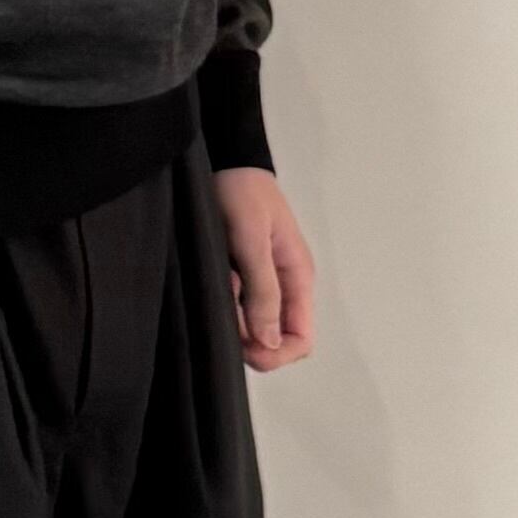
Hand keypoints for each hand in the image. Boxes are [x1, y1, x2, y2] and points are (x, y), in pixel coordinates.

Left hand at [214, 167, 315, 369]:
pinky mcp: (246, 279)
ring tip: (221, 285)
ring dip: (235, 320)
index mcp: (298, 279)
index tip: (244, 344)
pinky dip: (225, 305)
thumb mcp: (252, 240)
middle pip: (277, 341)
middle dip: (249, 339)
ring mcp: (266, 285)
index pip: (301, 340)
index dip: (275, 354)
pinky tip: (217, 281)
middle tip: (225, 307)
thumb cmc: (242, 193)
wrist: (227, 163)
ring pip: (255, 329)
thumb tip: (270, 342)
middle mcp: (286, 288)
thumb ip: (263, 290)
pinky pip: (239, 310)